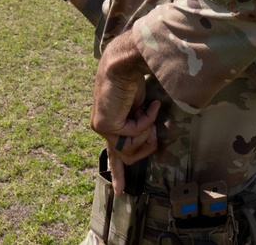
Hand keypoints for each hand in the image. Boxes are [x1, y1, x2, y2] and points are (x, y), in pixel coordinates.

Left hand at [91, 32, 159, 194]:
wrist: (124, 63)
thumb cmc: (133, 78)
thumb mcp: (137, 105)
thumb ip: (138, 123)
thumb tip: (151, 139)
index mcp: (109, 123)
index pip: (113, 153)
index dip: (118, 172)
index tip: (120, 191)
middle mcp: (102, 127)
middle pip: (128, 155)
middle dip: (146, 144)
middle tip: (153, 125)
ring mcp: (102, 127)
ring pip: (132, 147)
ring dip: (147, 128)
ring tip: (146, 108)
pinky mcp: (106, 125)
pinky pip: (134, 136)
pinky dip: (145, 121)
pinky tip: (143, 105)